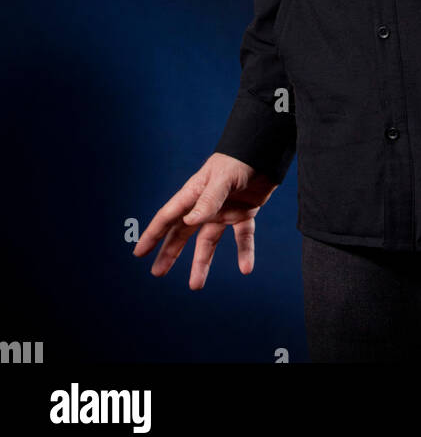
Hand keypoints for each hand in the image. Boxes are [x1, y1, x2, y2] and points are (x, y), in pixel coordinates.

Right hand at [133, 152, 277, 289]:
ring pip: (208, 242)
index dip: (153, 234)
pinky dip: (244, 252)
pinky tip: (246, 268)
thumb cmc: (240, 159)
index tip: (139, 252)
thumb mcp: (223, 178)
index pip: (168, 217)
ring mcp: (224, 210)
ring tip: (195, 285)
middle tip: (157, 273)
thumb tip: (190, 221)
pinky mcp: (244, 213)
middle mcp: (205, 205)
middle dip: (169, 252)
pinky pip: (242, 237)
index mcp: (194, 193)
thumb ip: (208, 200)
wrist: (265, 150)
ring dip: (201, 262)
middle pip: (182, 232)